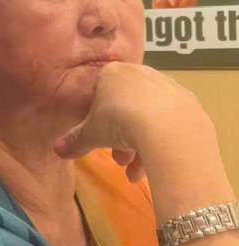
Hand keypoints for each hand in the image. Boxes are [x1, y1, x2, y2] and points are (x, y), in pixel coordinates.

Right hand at [53, 62, 209, 179]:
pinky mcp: (189, 102)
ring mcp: (167, 86)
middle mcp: (139, 73)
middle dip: (119, 137)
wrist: (168, 128)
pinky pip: (169, 122)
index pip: (99, 94)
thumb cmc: (119, 122)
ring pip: (147, 116)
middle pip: (125, 107)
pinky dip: (161, 140)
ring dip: (139, 145)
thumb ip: (74, 141)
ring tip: (135, 172)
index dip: (97, 121)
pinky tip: (158, 162)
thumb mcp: (91, 135)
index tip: (100, 141)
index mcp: (112, 73)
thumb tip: (56, 150)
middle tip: (119, 160)